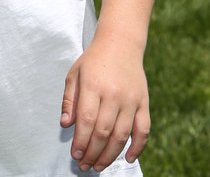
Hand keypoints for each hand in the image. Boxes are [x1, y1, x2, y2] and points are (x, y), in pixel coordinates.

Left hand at [60, 35, 150, 171]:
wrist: (121, 44)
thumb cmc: (93, 61)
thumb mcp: (74, 74)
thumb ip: (70, 100)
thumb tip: (66, 125)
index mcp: (93, 86)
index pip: (86, 121)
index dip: (81, 142)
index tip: (75, 155)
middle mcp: (114, 94)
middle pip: (103, 131)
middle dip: (93, 153)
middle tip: (85, 166)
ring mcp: (131, 99)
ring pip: (122, 135)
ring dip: (110, 155)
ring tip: (99, 166)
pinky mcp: (144, 103)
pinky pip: (144, 129)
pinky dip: (138, 147)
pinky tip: (128, 158)